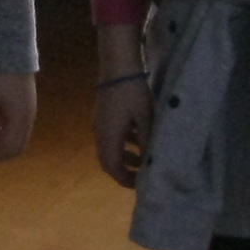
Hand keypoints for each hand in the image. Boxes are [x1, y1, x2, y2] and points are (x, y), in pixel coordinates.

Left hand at [0, 69, 38, 165]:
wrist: (11, 49)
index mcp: (20, 120)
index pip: (7, 150)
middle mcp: (28, 119)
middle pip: (16, 148)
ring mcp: (29, 111)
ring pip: (17, 138)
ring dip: (0, 145)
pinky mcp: (25, 104)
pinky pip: (17, 127)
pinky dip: (4, 133)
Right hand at [91, 25, 149, 186]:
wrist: (118, 64)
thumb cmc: (133, 92)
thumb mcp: (145, 119)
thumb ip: (147, 142)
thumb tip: (150, 161)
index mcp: (109, 137)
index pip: (112, 167)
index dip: (124, 179)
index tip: (139, 185)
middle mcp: (100, 133)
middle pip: (108, 160)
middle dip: (124, 170)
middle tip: (141, 175)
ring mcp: (100, 122)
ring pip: (109, 148)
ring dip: (124, 156)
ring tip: (143, 158)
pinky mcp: (103, 114)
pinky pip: (111, 136)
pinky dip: (122, 143)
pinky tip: (138, 137)